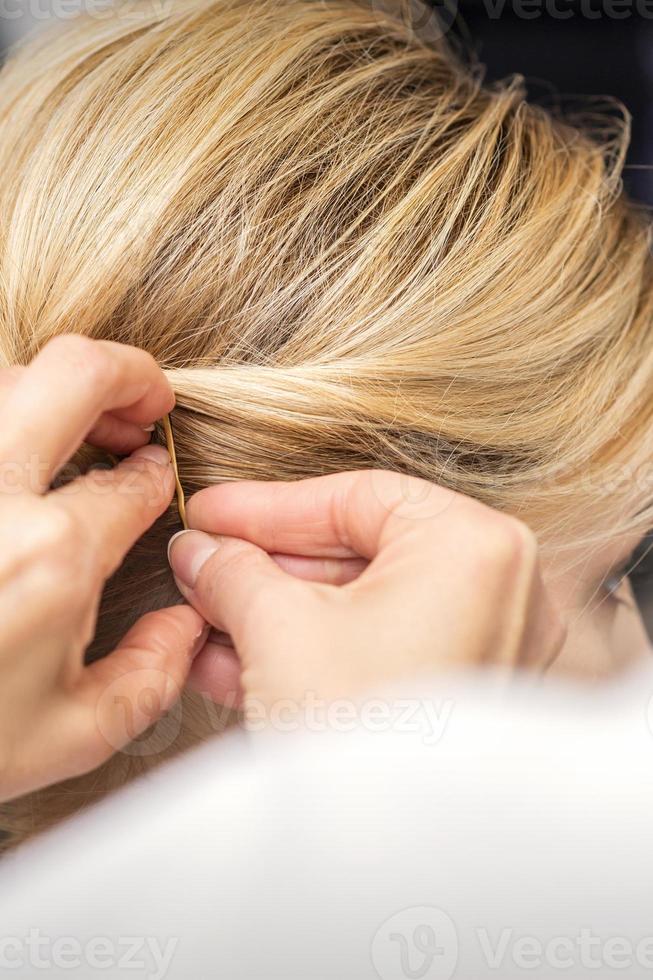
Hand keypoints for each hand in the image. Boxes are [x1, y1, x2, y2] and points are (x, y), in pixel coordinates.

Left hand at [0, 335, 206, 801]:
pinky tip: (18, 450)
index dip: (157, 475)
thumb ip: (152, 675)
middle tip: (147, 401)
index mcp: (51, 555)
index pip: (130, 482)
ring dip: (57, 387)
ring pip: (8, 377)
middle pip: (74, 373)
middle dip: (130, 374)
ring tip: (80, 419)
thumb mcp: (70, 734)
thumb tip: (186, 625)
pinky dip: (6, 414)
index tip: (156, 476)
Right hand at [168, 470, 564, 711]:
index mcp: (471, 545)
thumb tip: (200, 549)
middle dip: (265, 569)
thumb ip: (234, 570)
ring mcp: (487, 645)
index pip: (355, 496)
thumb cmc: (355, 732)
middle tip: (202, 569)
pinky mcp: (460, 696)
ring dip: (276, 614)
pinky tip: (237, 664)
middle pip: (358, 552)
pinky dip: (312, 651)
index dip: (268, 506)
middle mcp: (498, 589)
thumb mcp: (277, 628)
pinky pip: (379, 650)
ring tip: (206, 624)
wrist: (387, 863)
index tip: (209, 514)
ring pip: (362, 606)